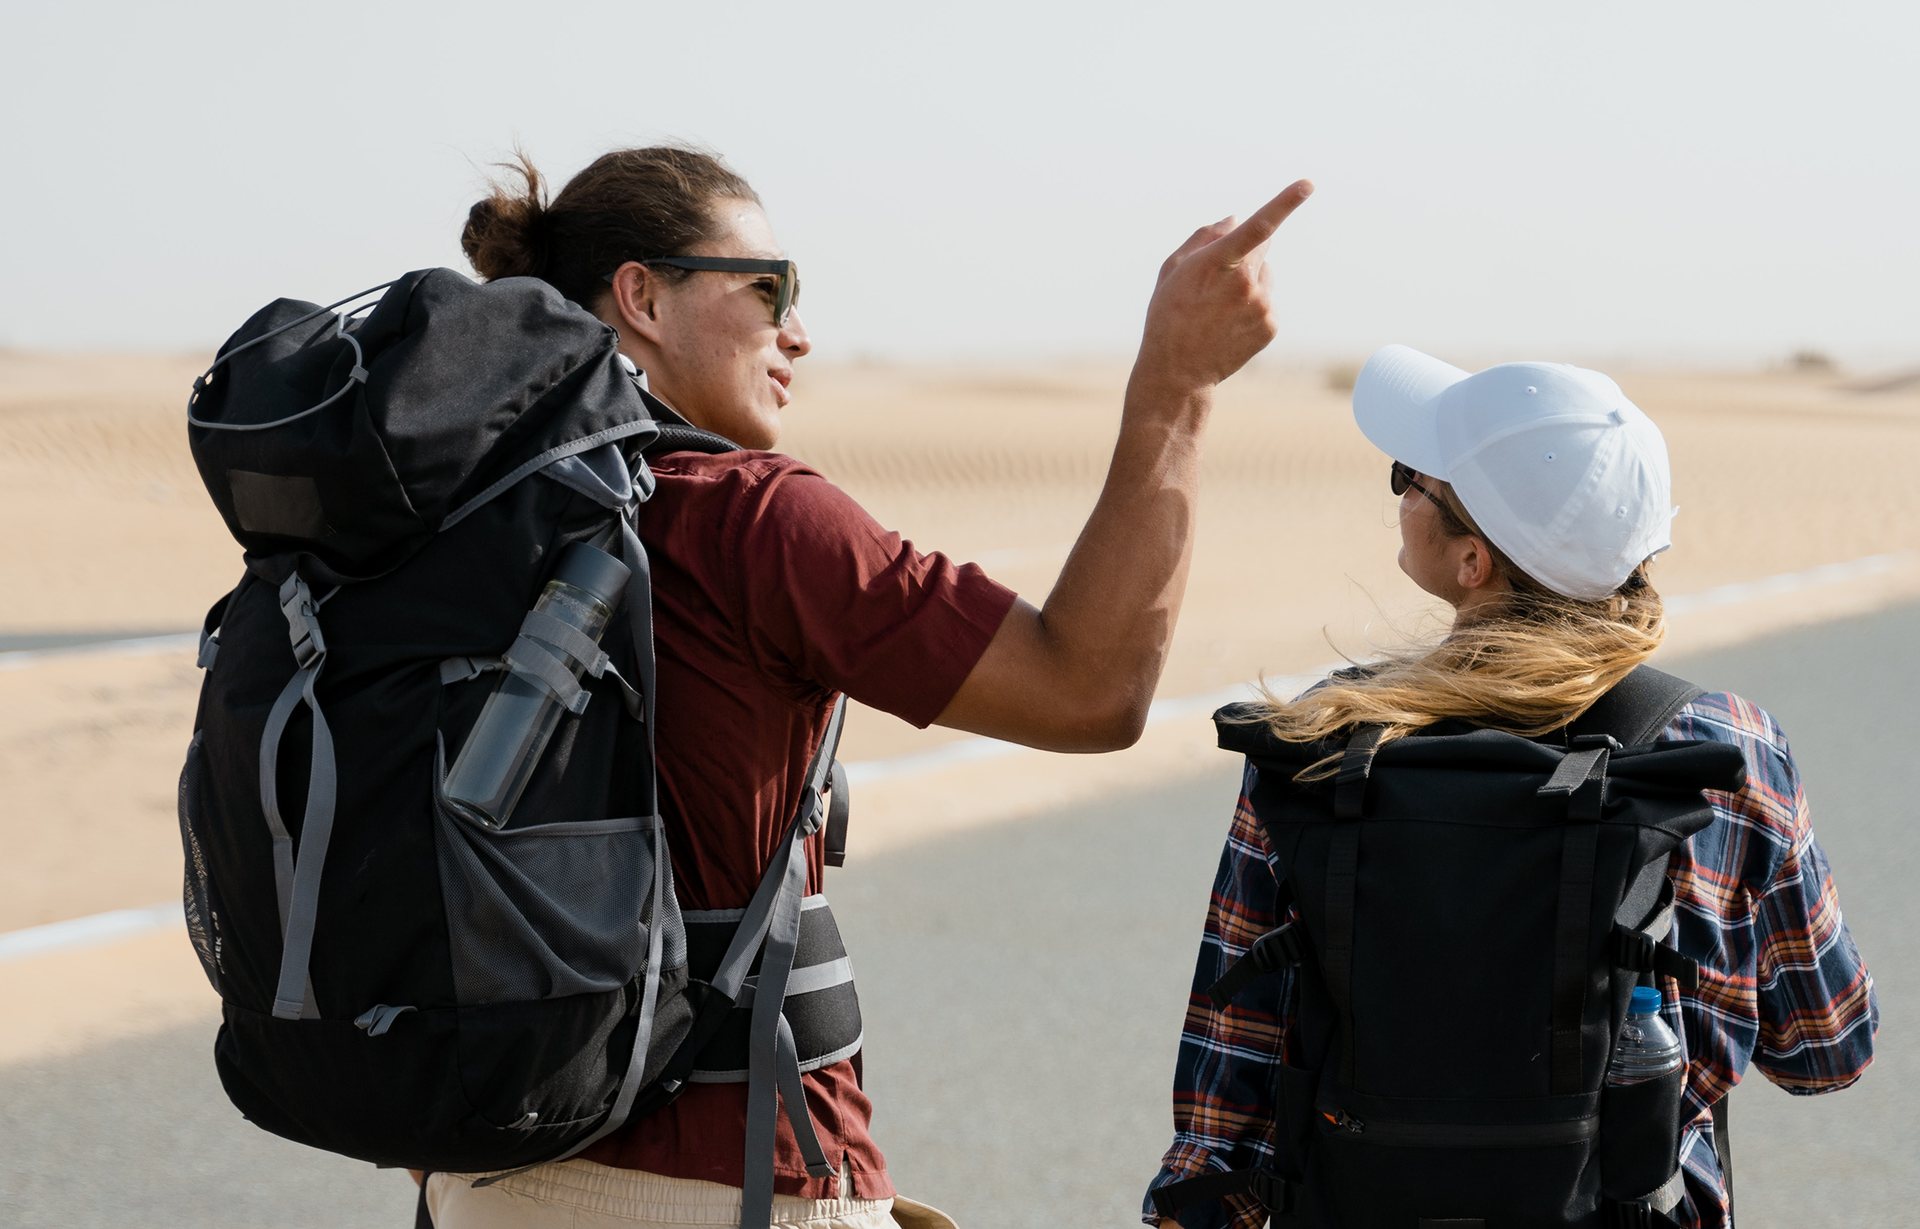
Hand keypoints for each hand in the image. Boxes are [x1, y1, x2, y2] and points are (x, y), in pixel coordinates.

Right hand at [1135, 180, 1314, 390]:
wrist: (1178, 372)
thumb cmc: (1168, 315)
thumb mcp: (1173, 270)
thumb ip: (1204, 237)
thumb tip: (1235, 218)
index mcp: (1217, 263)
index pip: (1257, 226)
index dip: (1285, 203)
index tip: (1308, 184)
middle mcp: (1245, 283)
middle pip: (1262, 247)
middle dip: (1246, 251)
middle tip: (1218, 279)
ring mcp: (1262, 305)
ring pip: (1265, 275)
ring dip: (1249, 281)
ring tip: (1219, 308)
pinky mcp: (1272, 325)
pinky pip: (1268, 300)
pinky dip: (1253, 305)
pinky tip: (1230, 323)